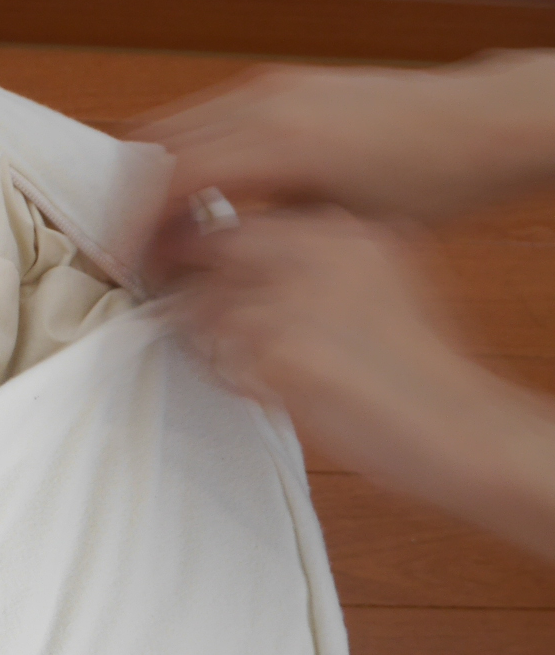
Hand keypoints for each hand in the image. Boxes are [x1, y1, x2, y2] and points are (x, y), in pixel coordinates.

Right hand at [140, 52, 554, 243]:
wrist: (482, 124)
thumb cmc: (432, 176)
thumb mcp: (336, 227)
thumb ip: (254, 236)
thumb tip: (198, 257)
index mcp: (274, 139)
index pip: (168, 178)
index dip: (135, 224)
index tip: (127, 261)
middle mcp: (263, 101)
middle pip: (155, 145)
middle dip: (133, 200)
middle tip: (133, 248)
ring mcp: (270, 86)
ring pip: (176, 128)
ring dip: (159, 178)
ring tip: (165, 228)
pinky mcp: (282, 85)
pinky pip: (207, 117)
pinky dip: (190, 157)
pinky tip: (207, 195)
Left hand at [165, 206, 554, 558]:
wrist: (458, 428)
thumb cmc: (416, 372)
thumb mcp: (374, 286)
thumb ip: (307, 268)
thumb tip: (226, 271)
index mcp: (342, 233)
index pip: (237, 226)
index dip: (207, 260)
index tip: (199, 286)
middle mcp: (318, 253)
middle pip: (208, 256)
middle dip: (196, 294)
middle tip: (208, 331)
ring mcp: (297, 298)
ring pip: (200, 307)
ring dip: (208, 342)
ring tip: (248, 370)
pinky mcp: (282, 350)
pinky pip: (214, 358)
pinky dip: (227, 378)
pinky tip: (266, 392)